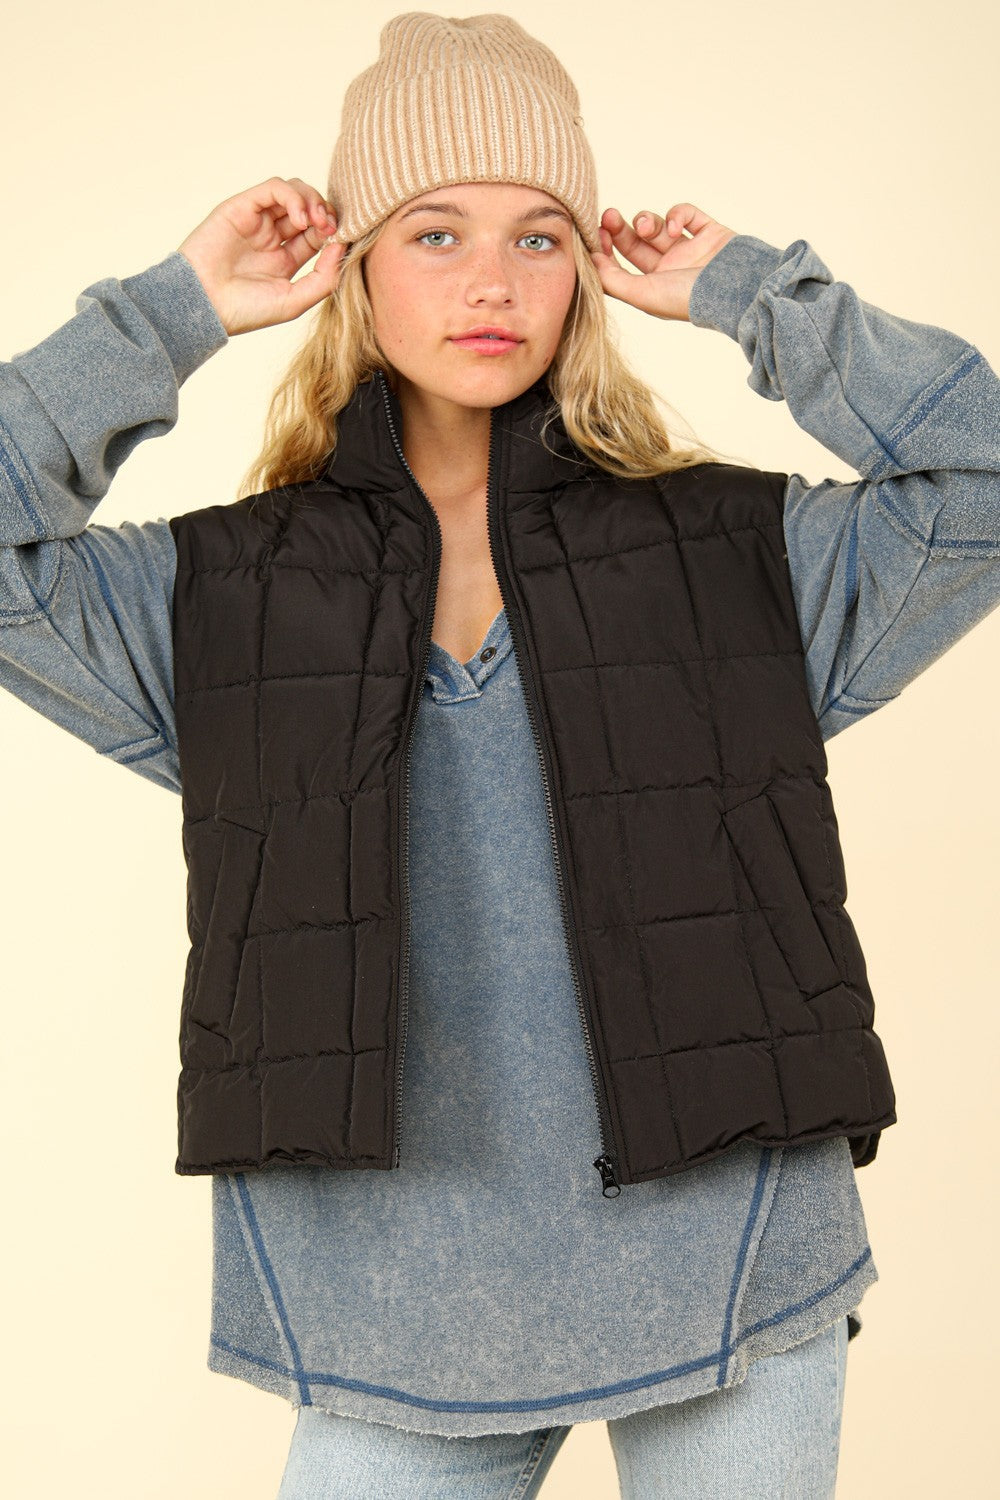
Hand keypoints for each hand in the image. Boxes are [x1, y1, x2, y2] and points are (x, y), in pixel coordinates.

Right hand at [177, 177, 346, 335]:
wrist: (204, 304)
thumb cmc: (245, 310)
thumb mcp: (295, 301)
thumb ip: (324, 278)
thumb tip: (342, 246)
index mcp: (285, 260)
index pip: (318, 235)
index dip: (333, 233)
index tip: (341, 241)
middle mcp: (272, 237)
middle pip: (309, 210)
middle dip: (325, 213)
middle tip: (330, 227)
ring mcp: (257, 221)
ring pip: (294, 193)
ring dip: (312, 201)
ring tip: (317, 221)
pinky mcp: (242, 207)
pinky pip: (274, 189)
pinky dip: (293, 197)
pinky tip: (300, 218)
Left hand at [591, 202, 736, 322]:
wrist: (736, 289)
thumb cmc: (688, 299)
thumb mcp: (642, 295)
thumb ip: (612, 281)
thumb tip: (591, 261)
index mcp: (652, 287)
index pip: (620, 265)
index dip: (605, 249)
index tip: (596, 235)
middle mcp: (668, 268)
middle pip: (635, 242)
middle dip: (619, 228)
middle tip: (609, 216)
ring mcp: (689, 249)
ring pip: (658, 225)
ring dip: (647, 220)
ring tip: (647, 226)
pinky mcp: (708, 231)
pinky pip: (686, 213)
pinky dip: (677, 214)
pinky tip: (675, 228)